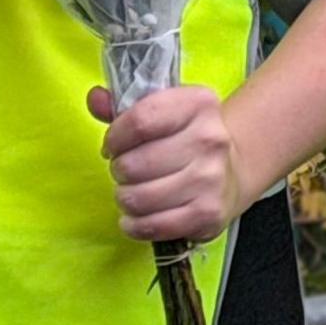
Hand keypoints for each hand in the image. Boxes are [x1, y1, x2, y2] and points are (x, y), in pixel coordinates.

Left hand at [93, 84, 246, 243]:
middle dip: (119, 171)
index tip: (113, 146)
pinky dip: (135, 225)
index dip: (115, 138)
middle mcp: (210, 138)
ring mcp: (211, 178)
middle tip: (128, 172)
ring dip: (125, 198)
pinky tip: (137, 217)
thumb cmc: (183, 139)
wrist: (230, 171)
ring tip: (134, 192)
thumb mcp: (159, 111)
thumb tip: (95, 98)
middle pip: (134, 164)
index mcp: (199, 104)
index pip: (140, 121)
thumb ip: (122, 104)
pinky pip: (152, 225)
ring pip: (138, 198)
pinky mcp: (208, 212)